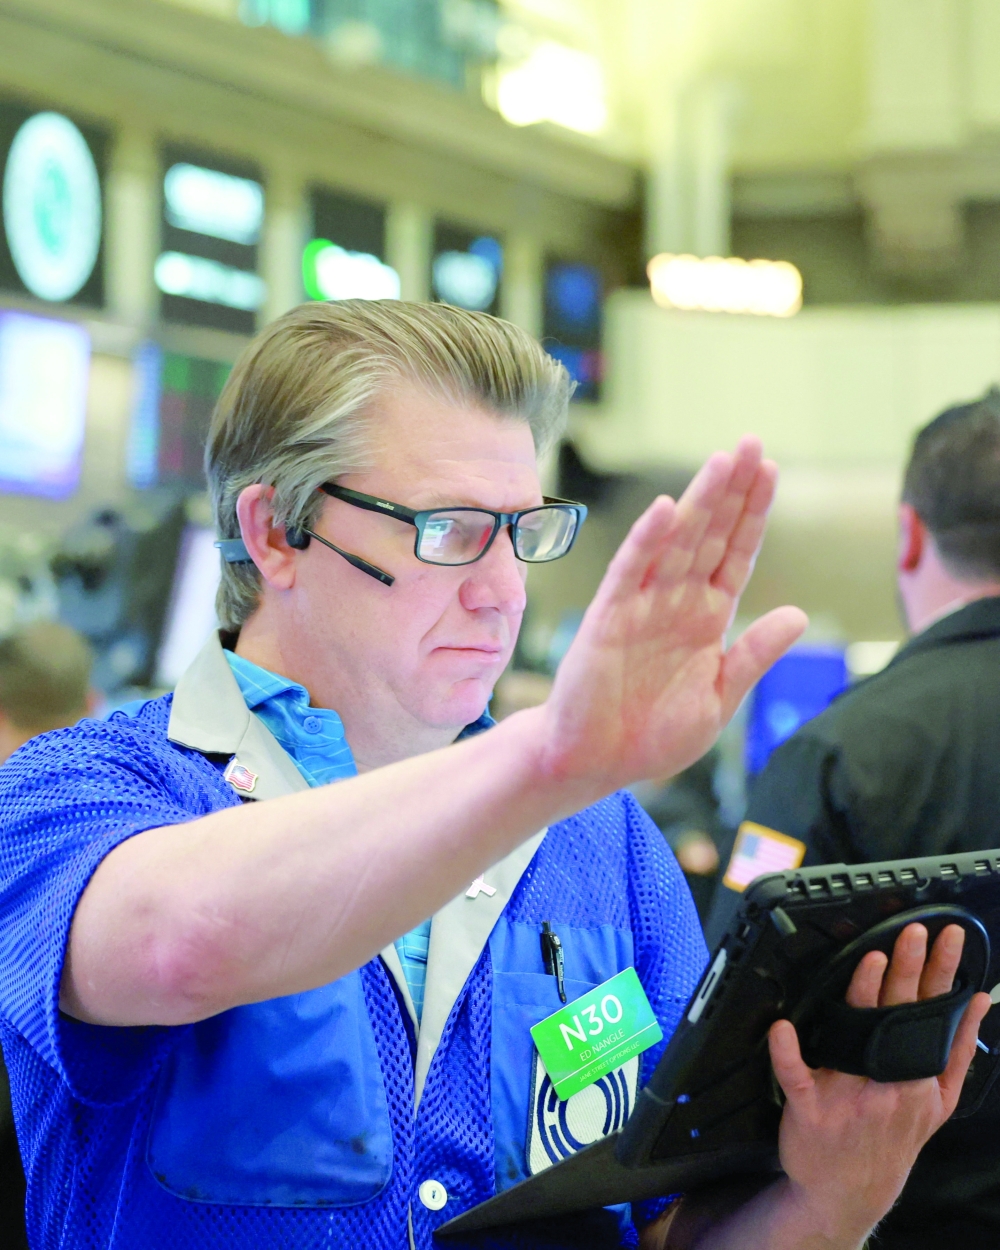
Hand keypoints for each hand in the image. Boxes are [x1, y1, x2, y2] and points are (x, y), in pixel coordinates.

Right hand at [540, 436, 806, 794]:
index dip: (754, 514)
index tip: (772, 471)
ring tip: (724, 460)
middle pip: (711, 535)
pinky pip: (631, 572)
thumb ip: (753, 655)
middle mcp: (677, 602)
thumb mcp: (718, 698)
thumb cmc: (651, 734)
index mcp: (707, 619)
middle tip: (753, 443)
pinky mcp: (608, 618)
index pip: (736, 554)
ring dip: (700, 502)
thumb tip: (798, 615)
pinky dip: (648, 541)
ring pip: (677, 543)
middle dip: (733, 490)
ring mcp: (642, 606)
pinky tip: (667, 510)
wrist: (595, 762)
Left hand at [768, 923, 990, 1242]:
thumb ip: (959, 1050)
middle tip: (914, 932)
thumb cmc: (895, 1136)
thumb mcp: (940, 1102)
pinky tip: (782, 1027)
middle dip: (910, 970)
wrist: (849, 1193)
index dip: (940, 974)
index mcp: (919, 1076)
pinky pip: (796, 1076)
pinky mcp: (810, 1110)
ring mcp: (849, 1097)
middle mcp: (890, 1084)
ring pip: (858, 1040)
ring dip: (864, 998)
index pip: (932, 1013)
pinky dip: (787, 1052)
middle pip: (900, 1017)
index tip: (945, 939)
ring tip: (872, 960)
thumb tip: (978, 1001)